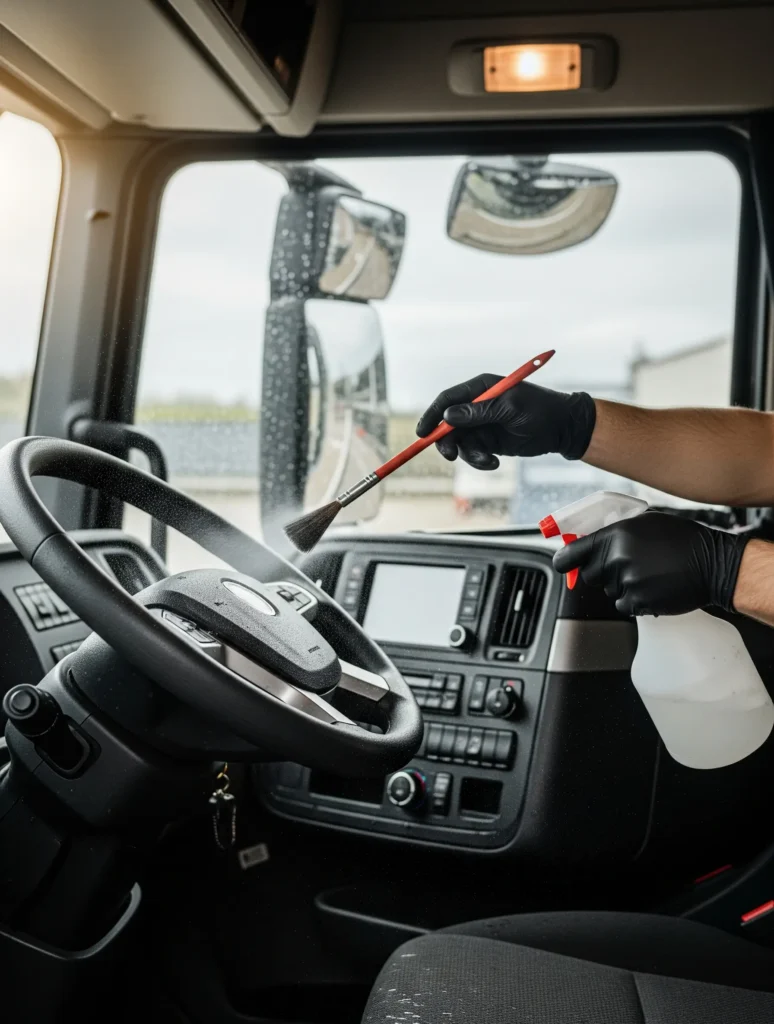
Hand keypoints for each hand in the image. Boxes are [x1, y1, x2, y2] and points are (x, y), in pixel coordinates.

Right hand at [416, 375, 595, 468]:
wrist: (563, 429)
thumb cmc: (540, 410)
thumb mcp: (509, 409)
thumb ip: (478, 413)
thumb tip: (448, 417)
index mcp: (481, 388)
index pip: (448, 399)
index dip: (432, 415)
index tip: (423, 433)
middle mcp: (477, 405)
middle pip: (448, 424)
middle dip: (447, 441)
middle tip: (450, 455)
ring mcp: (481, 425)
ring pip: (460, 443)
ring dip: (469, 455)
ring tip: (488, 460)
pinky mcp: (488, 441)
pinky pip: (473, 453)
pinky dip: (479, 461)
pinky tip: (494, 462)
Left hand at [553, 511, 749, 615]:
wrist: (713, 564)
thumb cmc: (682, 540)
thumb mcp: (645, 523)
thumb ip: (614, 533)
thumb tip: (589, 542)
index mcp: (615, 536)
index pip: (571, 553)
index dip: (564, 561)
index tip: (563, 565)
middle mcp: (617, 559)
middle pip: (588, 575)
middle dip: (601, 573)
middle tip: (625, 567)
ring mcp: (627, 582)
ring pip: (608, 590)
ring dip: (622, 586)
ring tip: (647, 574)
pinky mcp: (638, 602)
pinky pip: (623, 605)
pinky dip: (634, 600)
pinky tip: (652, 587)